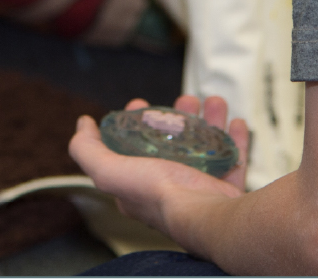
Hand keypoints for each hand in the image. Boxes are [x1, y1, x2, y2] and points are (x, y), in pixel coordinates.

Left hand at [67, 95, 252, 233]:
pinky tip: (235, 122)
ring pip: (206, 148)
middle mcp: (170, 187)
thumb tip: (83, 125)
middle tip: (184, 100)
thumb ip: (87, 150)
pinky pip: (234, 160)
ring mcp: (201, 189)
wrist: (205, 216)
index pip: (135, 148)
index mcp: (140, 185)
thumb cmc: (157, 195)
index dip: (136, 122)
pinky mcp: (228, 190)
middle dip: (177, 117)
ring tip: (212, 102)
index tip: (141, 102)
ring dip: (209, 121)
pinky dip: (235, 139)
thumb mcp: (108, 171)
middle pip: (174, 144)